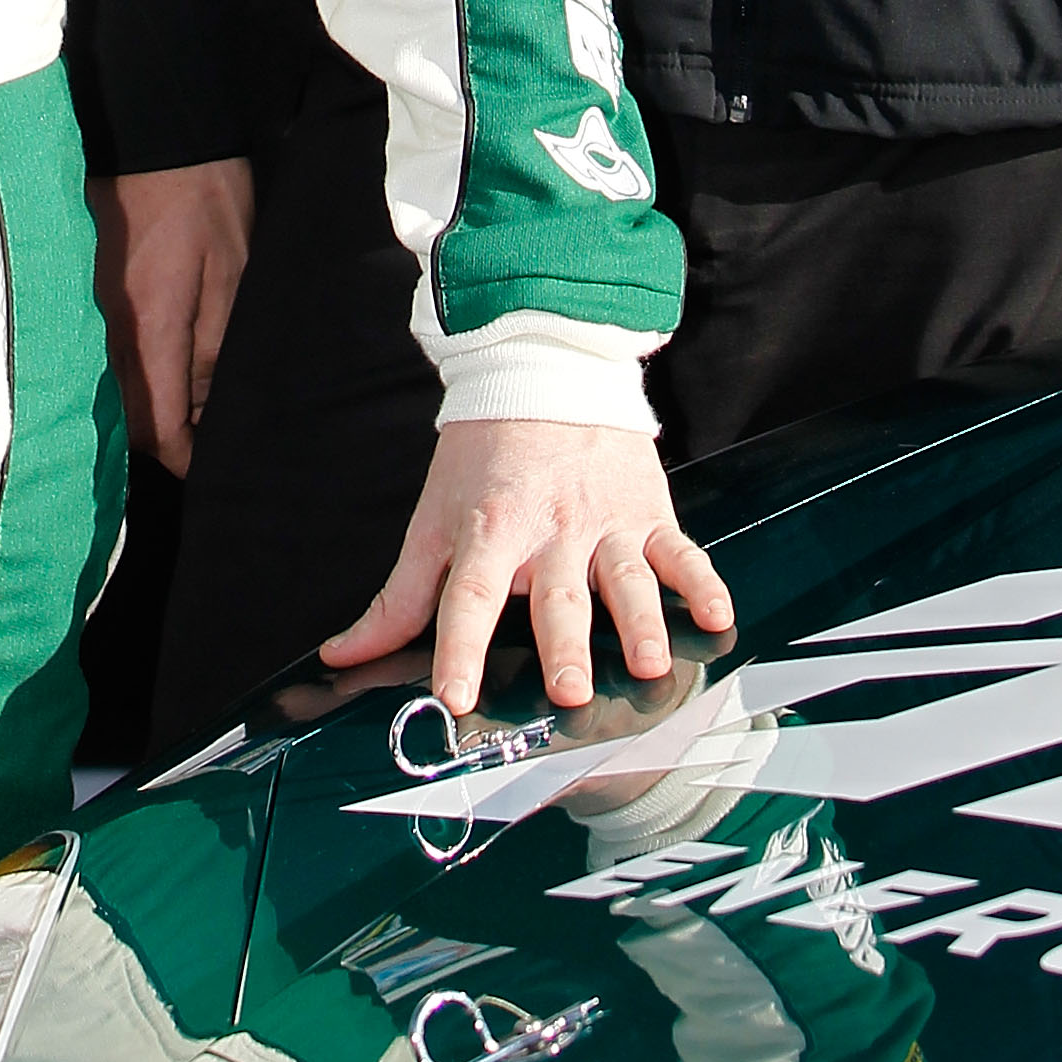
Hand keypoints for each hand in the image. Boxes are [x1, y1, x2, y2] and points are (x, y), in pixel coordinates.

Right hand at [93, 160, 252, 476]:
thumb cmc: (204, 196)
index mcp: (148, 328)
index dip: (186, 457)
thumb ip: (216, 345)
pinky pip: (103, 355)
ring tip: (190, 403)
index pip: (156, 426)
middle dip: (167, 440)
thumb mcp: (233, 271)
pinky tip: (161, 364)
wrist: (151, 127)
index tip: (211, 464)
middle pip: (128, 419)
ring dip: (147, 409)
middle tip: (206, 437)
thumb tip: (207, 403)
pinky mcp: (85, 289)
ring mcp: (90, 308)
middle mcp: (108, 329)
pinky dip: (131, 374)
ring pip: (112, 391)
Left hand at [321, 417, 733, 716]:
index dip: (460, 648)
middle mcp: (549, 530)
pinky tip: (717, 615)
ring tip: (648, 663)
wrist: (544, 366)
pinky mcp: (648, 507)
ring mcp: (605, 519)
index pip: (469, 598)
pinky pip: (680, 549)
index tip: (456, 696)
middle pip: (557, 596)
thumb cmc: (484, 454)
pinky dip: (703, 582)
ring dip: (640, 622)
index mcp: (490, 532)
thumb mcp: (433, 518)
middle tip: (572, 692)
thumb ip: (398, 598)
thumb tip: (343, 657)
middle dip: (565, 645)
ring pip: (626, 578)